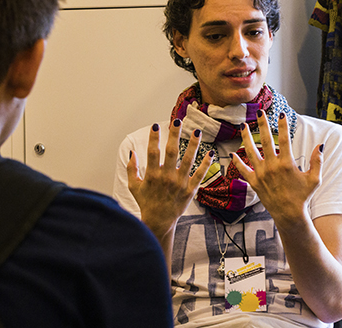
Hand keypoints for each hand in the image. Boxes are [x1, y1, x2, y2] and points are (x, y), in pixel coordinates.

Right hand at [127, 119, 212, 237]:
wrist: (159, 221)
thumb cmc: (146, 202)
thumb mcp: (133, 186)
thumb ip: (131, 168)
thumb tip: (132, 152)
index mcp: (152, 175)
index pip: (153, 152)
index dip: (154, 138)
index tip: (156, 125)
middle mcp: (167, 178)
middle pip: (171, 152)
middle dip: (174, 135)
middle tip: (177, 120)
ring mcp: (180, 184)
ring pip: (188, 160)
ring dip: (193, 145)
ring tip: (197, 131)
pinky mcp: (191, 190)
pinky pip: (200, 175)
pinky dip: (206, 164)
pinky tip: (210, 152)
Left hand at [231, 111, 322, 229]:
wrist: (289, 214)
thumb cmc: (303, 196)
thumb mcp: (314, 179)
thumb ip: (317, 161)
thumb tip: (320, 145)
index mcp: (287, 164)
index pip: (284, 140)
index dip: (283, 126)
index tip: (281, 114)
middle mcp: (272, 167)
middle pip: (265, 141)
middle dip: (262, 125)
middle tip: (260, 112)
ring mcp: (261, 174)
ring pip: (251, 152)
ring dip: (246, 138)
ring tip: (243, 126)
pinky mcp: (254, 183)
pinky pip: (243, 170)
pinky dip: (237, 162)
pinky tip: (232, 154)